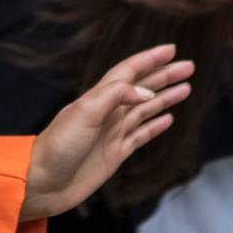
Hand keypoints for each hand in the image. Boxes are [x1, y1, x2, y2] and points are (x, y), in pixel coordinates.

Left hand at [22, 45, 193, 220]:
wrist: (43, 182)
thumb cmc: (58, 146)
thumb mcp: (84, 113)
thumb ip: (114, 96)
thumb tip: (144, 92)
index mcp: (98, 97)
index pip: (129, 71)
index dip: (150, 59)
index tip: (172, 50)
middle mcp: (107, 111)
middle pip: (142, 88)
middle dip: (165, 76)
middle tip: (189, 67)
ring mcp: (112, 132)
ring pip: (145, 110)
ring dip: (165, 98)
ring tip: (186, 88)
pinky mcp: (115, 153)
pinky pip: (140, 135)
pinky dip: (155, 126)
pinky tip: (168, 119)